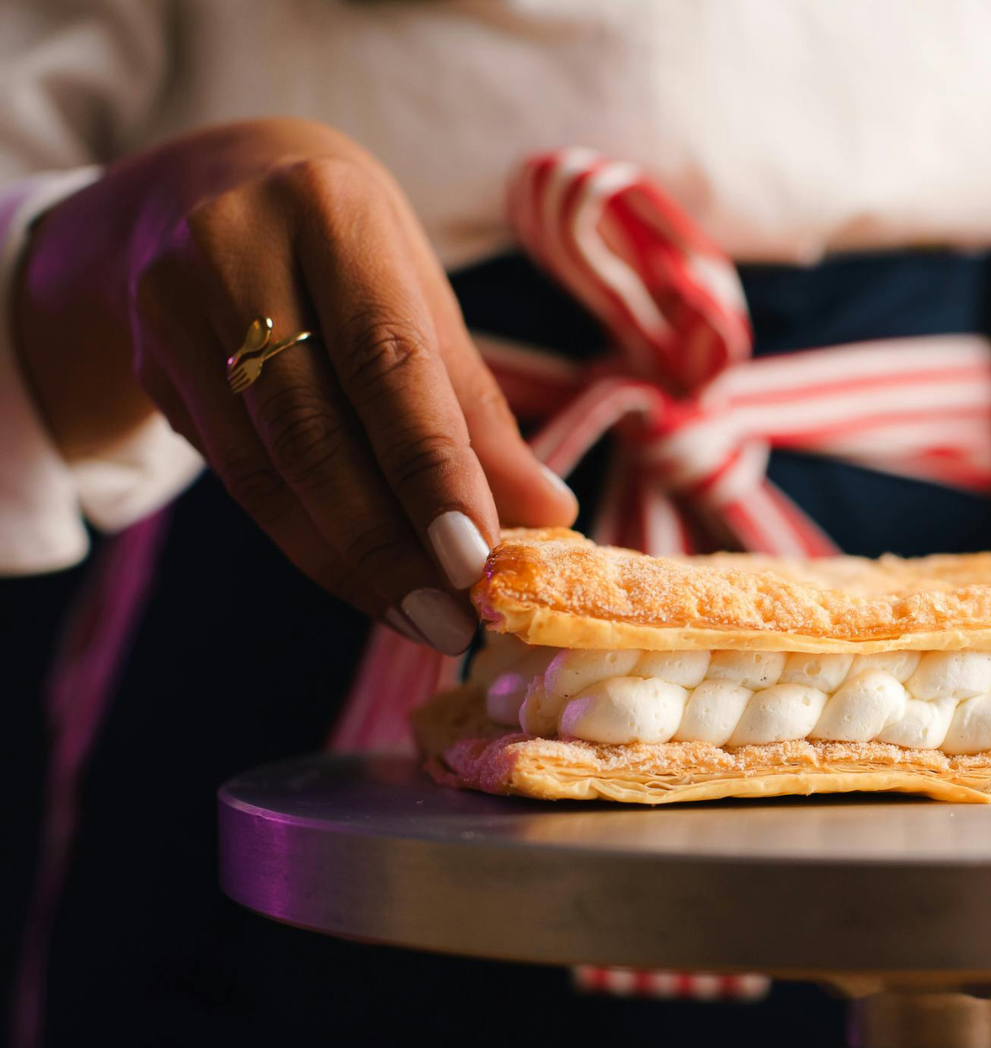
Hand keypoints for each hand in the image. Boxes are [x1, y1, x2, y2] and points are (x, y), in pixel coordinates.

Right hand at [16, 119, 577, 651]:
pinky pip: (238, 479)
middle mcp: (235, 248)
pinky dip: (309, 542)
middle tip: (455, 621)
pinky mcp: (147, 363)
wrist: (203, 187)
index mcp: (329, 211)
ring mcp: (174, 306)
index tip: (479, 561)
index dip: (432, 472)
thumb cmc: (347, 252)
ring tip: (423, 619)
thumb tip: (547, 515)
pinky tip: (366, 582)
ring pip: (267, 470)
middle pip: (315, 432)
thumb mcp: (419, 298)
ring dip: (351, 563)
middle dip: (391, 545)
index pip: (386, 363)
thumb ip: (476, 407)